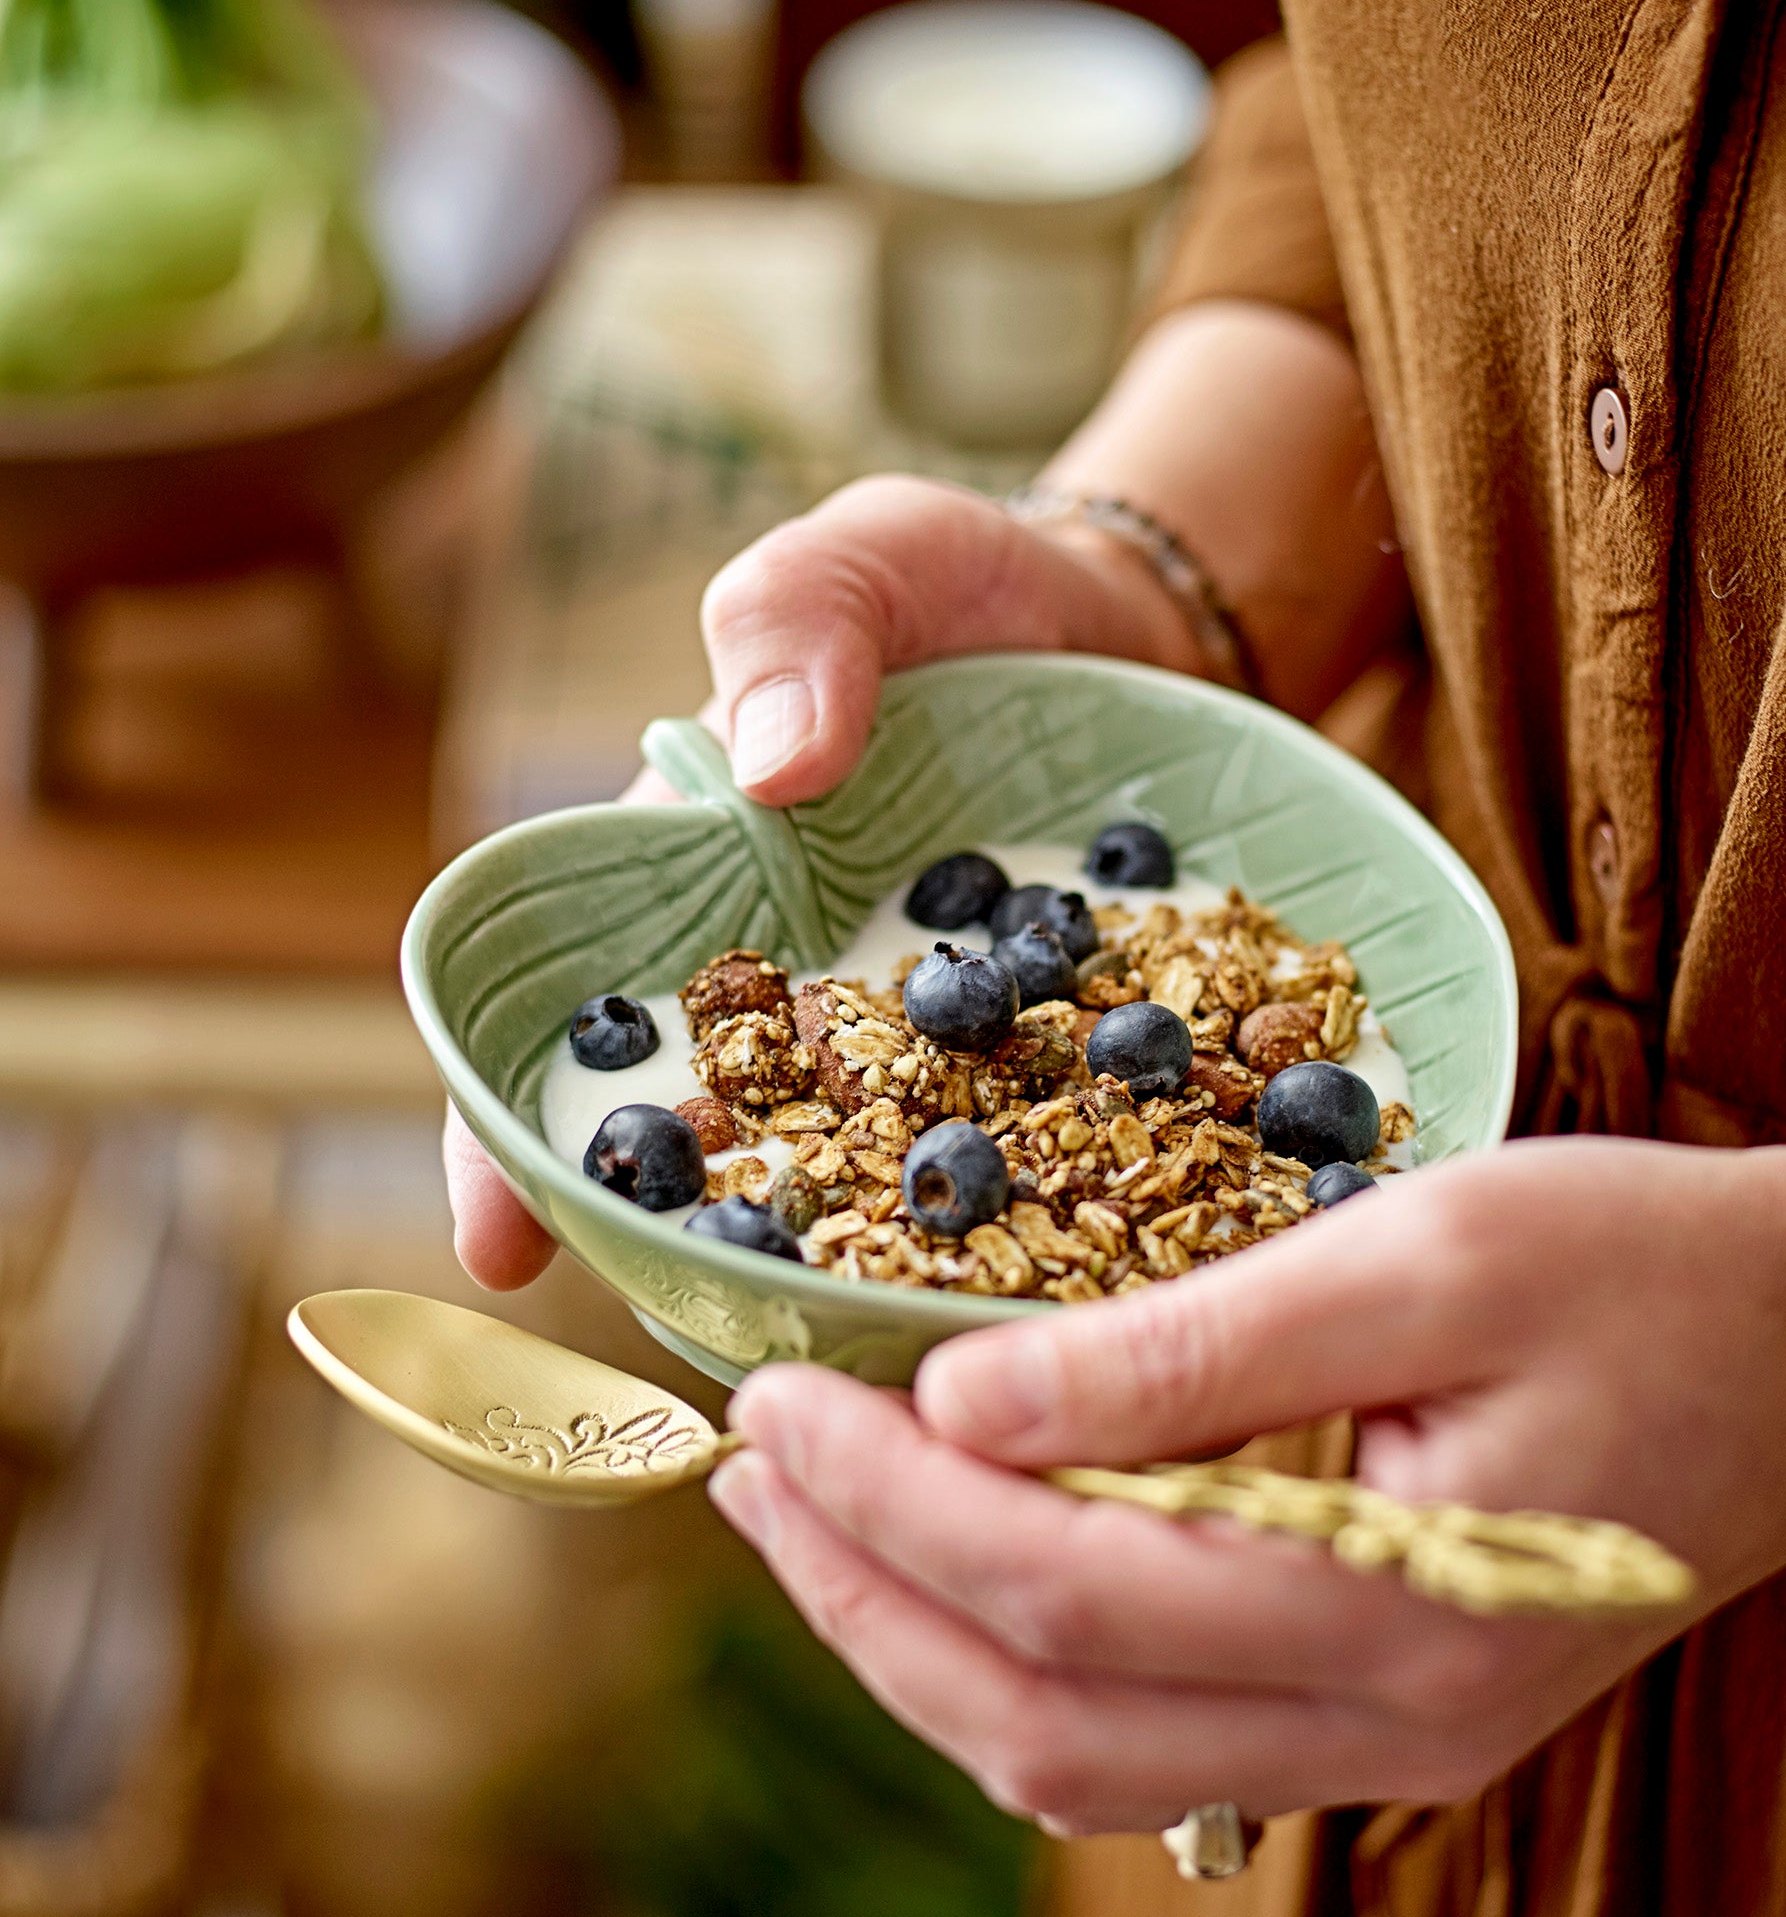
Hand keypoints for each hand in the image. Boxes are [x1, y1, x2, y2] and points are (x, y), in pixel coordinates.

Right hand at [445, 299, 1402, 1285]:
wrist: (1156, 630)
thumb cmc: (973, 594)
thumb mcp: (880, 556)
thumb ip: (809, 617)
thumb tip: (769, 764)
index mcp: (705, 892)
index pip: (572, 1026)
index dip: (510, 1137)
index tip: (499, 1246)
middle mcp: (802, 1002)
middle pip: (706, 1153)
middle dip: (675, 1257)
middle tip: (692, 1346)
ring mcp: (928, 1056)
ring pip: (854, 1198)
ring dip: (843, 1278)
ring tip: (859, 1360)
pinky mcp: (1053, 1076)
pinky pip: (1026, 1171)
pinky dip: (1022, 1232)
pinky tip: (1044, 1299)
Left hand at [711, 1139, 1785, 1831]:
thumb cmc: (1650, 1267)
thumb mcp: (1425, 1251)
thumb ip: (1193, 1345)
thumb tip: (961, 1399)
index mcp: (1400, 1610)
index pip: (1063, 1594)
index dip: (888, 1507)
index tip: (772, 1398)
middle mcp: (1385, 1725)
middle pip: (1042, 1724)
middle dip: (863, 1597)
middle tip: (749, 1466)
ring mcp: (1388, 1748)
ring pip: (1080, 1767)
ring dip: (919, 1644)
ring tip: (809, 1514)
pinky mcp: (1387, 1724)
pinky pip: (1151, 1749)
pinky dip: (1020, 1667)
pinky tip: (954, 1563)